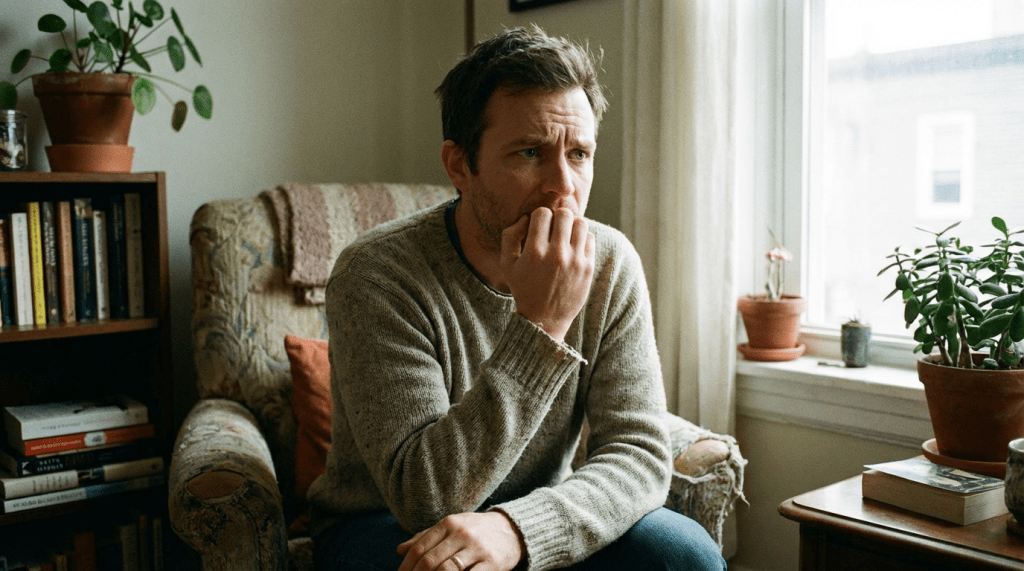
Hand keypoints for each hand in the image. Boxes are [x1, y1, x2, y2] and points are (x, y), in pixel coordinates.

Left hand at [397, 511, 524, 570]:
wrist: (512, 530)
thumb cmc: (475, 530)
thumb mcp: (452, 526)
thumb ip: (425, 537)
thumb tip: (400, 550)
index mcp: (449, 523)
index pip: (419, 547)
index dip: (406, 567)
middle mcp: (461, 534)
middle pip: (430, 561)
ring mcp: (477, 548)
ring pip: (446, 570)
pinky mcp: (491, 563)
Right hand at [500, 207, 595, 342]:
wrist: (545, 318)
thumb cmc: (523, 288)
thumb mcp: (507, 264)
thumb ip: (510, 236)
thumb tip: (525, 218)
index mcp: (535, 252)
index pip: (542, 213)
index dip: (539, 216)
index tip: (538, 227)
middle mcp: (556, 255)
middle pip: (564, 214)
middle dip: (557, 217)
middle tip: (553, 227)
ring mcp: (575, 261)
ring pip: (580, 223)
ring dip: (571, 225)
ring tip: (564, 235)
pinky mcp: (588, 268)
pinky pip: (590, 238)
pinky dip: (582, 238)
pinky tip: (573, 247)